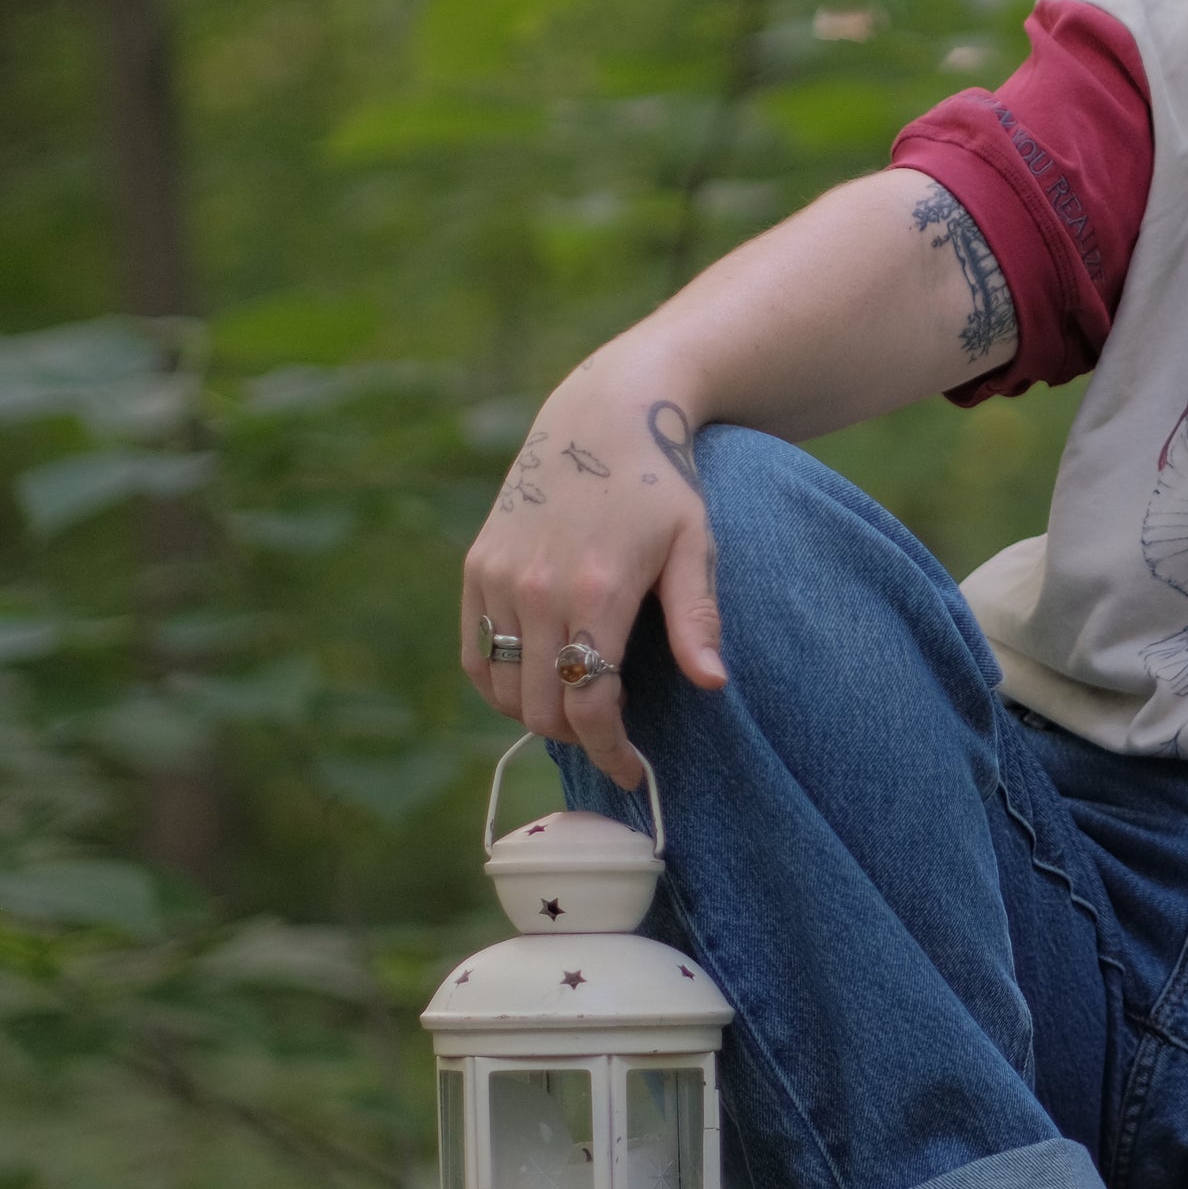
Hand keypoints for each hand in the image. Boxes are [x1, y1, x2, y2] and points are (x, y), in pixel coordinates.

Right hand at [458, 338, 728, 790]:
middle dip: (580, 739)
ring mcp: (498, 578)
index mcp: (597, 592)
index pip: (591, 706)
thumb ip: (697, 618)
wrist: (603, 415)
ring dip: (538, 713)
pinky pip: (475, 655)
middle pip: (542, 708)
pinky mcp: (476, 567)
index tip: (634, 773)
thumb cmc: (663, 483)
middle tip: (612, 739)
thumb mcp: (696, 544)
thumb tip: (712, 684)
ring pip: (502, 689)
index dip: (611, 752)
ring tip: (579, 708)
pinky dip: (500, 683)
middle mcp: (537, 590)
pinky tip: (538, 681)